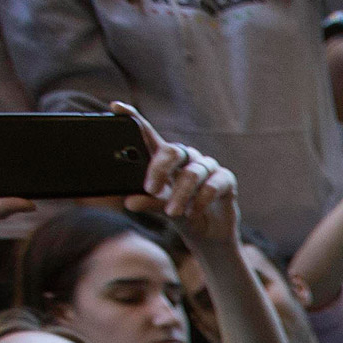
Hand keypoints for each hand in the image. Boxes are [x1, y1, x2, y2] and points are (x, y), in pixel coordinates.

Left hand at [115, 103, 239, 248]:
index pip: (149, 135)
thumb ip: (147, 202)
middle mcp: (186, 158)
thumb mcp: (161, 208)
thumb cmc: (181, 214)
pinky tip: (193, 213)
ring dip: (181, 194)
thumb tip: (129, 202)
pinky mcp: (225, 180)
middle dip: (159, 169)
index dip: (134, 118)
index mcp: (165, 160)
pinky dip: (200, 200)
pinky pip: (212, 185)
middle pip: (173, 150)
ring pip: (192, 172)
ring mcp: (207, 167)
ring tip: (172, 212)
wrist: (208, 236)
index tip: (116, 107)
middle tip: (150, 188)